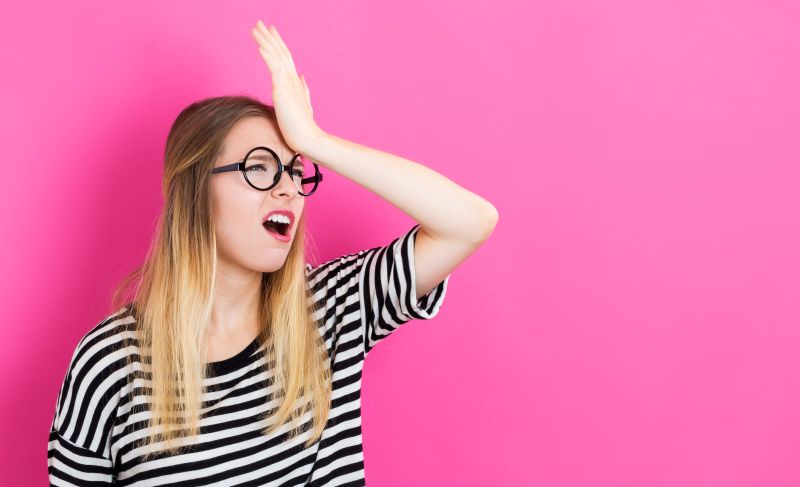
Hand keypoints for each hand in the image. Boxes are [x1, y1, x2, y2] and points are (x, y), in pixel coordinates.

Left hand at [251, 21, 322, 153]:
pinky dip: (268, 57)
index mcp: (295, 82)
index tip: (270, 32)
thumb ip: (303, 89)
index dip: (277, 44)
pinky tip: (261, 47)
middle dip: (269, 37)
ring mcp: (288, 84)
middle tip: (259, 23)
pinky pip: (274, 69)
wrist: (307, 139)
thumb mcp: (304, 105)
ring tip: (255, 29)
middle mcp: (292, 80)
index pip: (285, 58)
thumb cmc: (303, 127)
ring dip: (265, 41)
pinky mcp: (282, 91)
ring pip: (276, 56)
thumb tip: (302, 76)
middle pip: (280, 52)